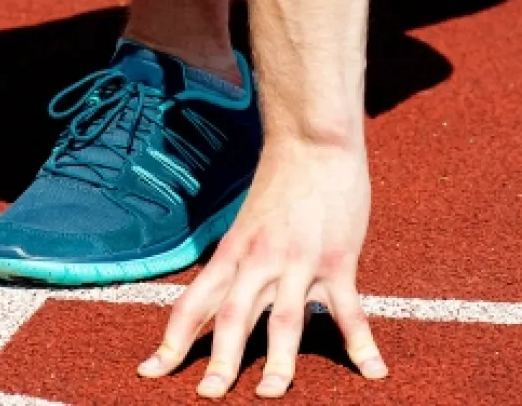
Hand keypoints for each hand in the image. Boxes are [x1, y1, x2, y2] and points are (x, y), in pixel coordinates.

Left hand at [138, 139, 386, 397]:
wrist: (312, 142)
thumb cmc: (281, 183)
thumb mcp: (246, 225)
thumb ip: (239, 262)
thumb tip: (222, 295)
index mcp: (233, 254)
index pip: (193, 303)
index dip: (171, 340)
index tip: (149, 372)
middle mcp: (259, 261)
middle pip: (232, 317)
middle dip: (218, 361)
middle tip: (207, 396)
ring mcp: (299, 262)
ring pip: (284, 319)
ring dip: (277, 361)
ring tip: (268, 394)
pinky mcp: (337, 260)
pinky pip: (347, 310)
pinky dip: (359, 343)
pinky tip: (372, 372)